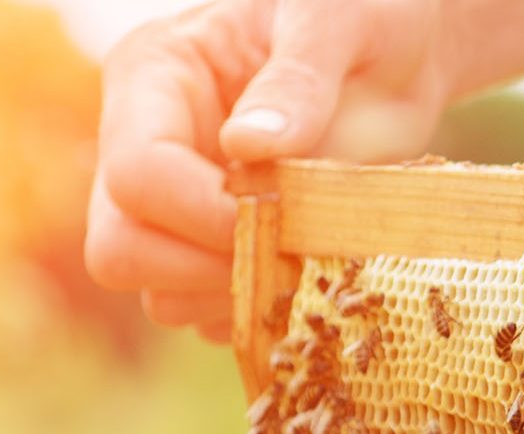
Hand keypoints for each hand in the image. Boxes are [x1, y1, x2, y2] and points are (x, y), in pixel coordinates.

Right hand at [83, 0, 523, 341]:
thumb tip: (248, 148)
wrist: (403, 53)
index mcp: (154, 78)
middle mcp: (145, 143)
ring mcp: (175, 203)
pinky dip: (255, 315)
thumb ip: (297, 81)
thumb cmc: (366, 16)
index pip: (136, 175)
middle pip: (120, 249)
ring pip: (159, 294)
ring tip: (308, 261)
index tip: (283, 217)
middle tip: (291, 255)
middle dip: (205, 269)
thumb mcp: (338, 23)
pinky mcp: (212, 246)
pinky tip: (307, 278)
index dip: (205, 215)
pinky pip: (207, 314)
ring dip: (235, 298)